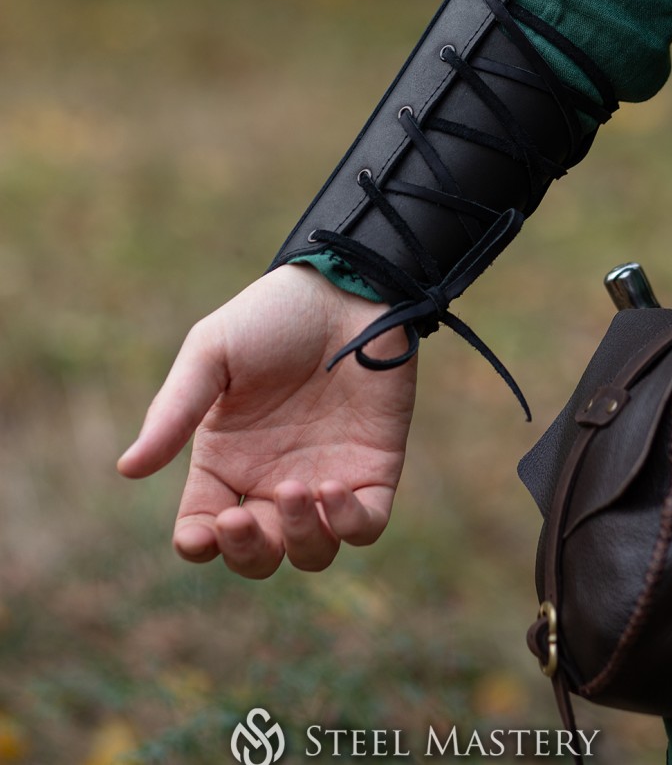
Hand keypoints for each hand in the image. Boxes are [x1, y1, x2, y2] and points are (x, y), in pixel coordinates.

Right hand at [117, 265, 416, 577]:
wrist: (346, 288)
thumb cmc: (272, 316)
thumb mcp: (211, 353)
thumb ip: (174, 410)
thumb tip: (128, 468)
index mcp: (227, 459)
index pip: (203, 528)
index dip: (199, 544)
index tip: (202, 532)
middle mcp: (273, 478)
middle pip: (257, 555)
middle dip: (248, 552)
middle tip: (243, 518)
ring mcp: (324, 478)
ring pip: (311, 552)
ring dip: (299, 539)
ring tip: (298, 488)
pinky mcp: (373, 469)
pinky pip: (365, 526)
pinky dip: (349, 524)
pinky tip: (333, 489)